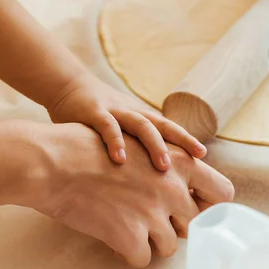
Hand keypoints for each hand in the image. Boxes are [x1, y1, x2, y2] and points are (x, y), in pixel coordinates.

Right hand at [35, 123, 233, 267]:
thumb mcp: (138, 146)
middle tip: (148, 220)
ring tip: (126, 227)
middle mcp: (173, 187)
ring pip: (170, 246)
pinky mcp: (130, 234)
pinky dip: (127, 253)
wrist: (53, 162)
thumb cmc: (88, 151)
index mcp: (179, 162)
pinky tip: (112, 239)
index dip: (210, 207)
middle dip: (173, 227)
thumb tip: (180, 194)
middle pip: (195, 226)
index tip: (193, 212)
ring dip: (149, 241)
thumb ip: (165, 167)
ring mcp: (153, 213)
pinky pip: (143, 260)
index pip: (223, 192)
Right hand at [47, 73, 207, 171]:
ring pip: (140, 126)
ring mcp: (114, 112)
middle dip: (180, 143)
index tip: (203, 155)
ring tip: (163, 167)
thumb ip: (134, 150)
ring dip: (153, 146)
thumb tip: (152, 181)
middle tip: (195, 162)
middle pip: (161, 126)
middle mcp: (131, 113)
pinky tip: (120, 160)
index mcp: (139, 119)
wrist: (65, 87)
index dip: (187, 140)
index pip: (168, 129)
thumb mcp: (119, 130)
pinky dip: (114, 142)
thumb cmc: (94, 118)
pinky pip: (106, 127)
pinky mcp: (92, 113)